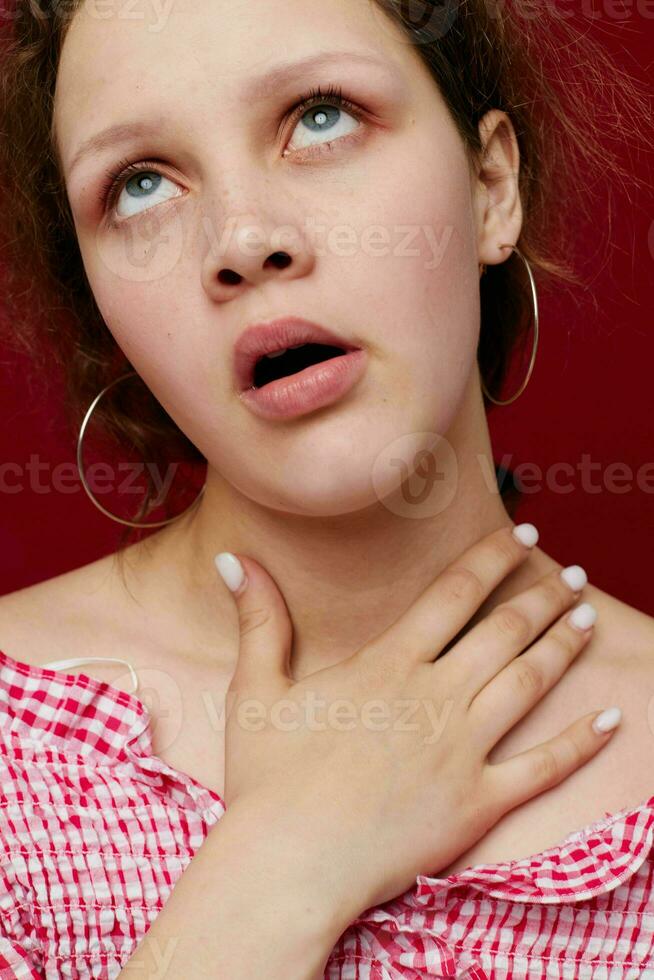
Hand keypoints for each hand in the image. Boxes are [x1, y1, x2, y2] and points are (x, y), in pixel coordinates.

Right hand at [215, 526, 614, 918]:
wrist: (287, 863)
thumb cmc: (267, 778)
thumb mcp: (254, 689)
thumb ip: (259, 619)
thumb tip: (235, 559)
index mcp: (387, 665)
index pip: (454, 594)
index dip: (492, 559)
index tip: (524, 535)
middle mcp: (434, 697)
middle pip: (503, 631)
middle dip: (541, 596)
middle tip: (571, 574)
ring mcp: (461, 749)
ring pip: (528, 683)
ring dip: (562, 646)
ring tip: (586, 617)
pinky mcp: (477, 803)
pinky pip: (541, 768)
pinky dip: (579, 742)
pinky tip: (609, 718)